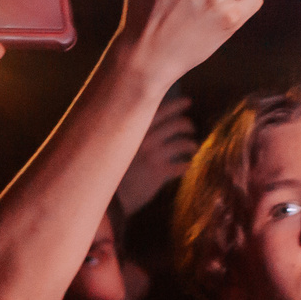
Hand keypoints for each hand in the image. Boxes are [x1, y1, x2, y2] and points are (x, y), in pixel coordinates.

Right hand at [115, 93, 195, 216]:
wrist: (109, 197)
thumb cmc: (114, 171)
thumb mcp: (120, 148)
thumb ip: (133, 135)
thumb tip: (149, 124)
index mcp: (136, 130)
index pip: (161, 109)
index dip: (177, 104)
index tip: (188, 102)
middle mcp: (146, 139)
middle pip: (177, 124)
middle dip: (187, 125)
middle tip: (190, 129)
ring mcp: (154, 155)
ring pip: (183, 143)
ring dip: (191, 144)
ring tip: (192, 147)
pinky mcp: (160, 173)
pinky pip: (182, 165)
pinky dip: (187, 165)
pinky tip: (186, 167)